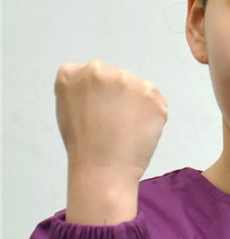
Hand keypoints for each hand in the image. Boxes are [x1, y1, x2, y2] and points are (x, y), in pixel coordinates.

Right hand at [55, 59, 167, 185]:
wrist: (103, 169)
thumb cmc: (82, 146)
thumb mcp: (65, 109)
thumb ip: (79, 90)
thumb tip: (97, 88)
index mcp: (72, 73)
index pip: (91, 75)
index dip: (97, 96)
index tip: (96, 113)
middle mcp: (99, 70)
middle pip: (116, 78)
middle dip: (118, 96)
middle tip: (113, 123)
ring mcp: (127, 80)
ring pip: (137, 88)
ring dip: (136, 104)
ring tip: (126, 128)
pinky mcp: (150, 93)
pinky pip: (155, 101)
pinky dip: (152, 114)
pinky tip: (139, 130)